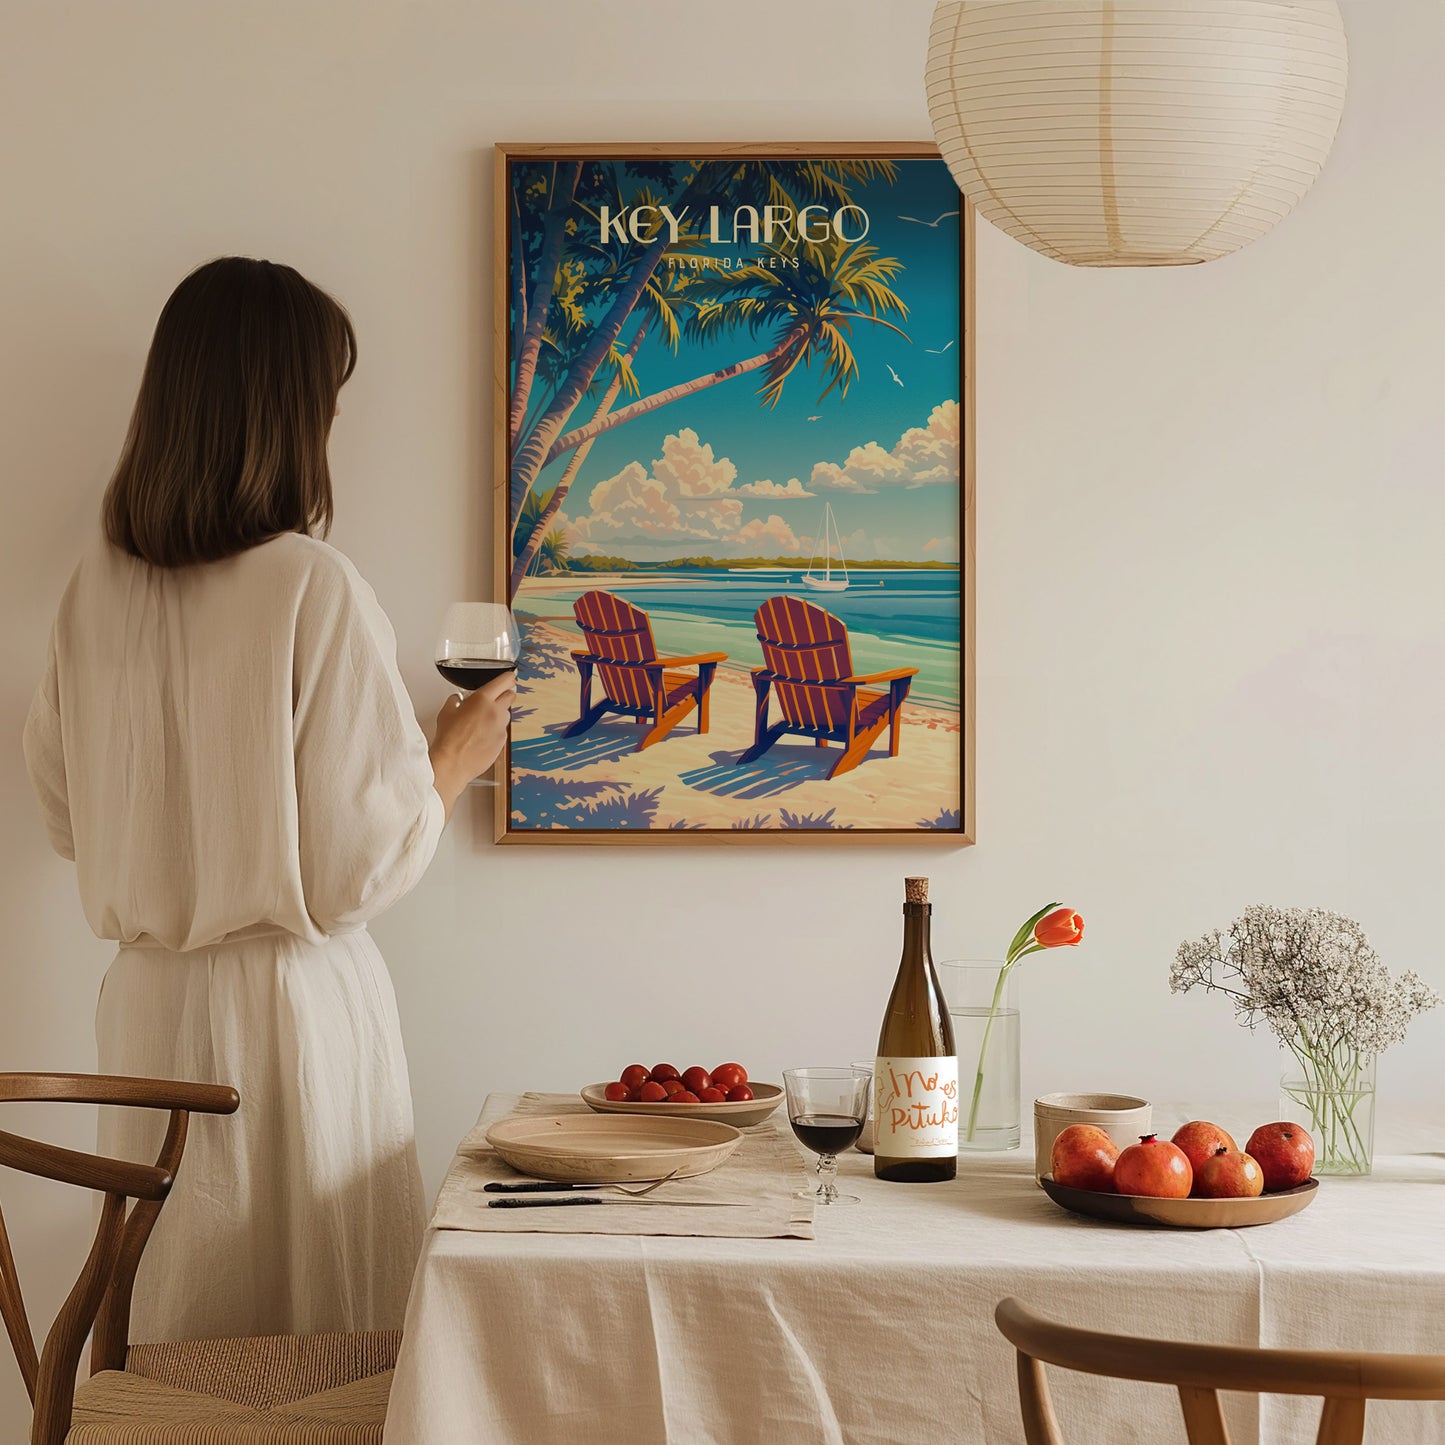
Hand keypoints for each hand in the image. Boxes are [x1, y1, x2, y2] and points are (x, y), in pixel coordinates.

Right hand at [430, 670, 516, 816]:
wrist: (452, 763)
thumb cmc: (448, 738)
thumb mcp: (446, 712)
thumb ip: (456, 701)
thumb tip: (458, 699)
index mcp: (482, 699)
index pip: (505, 681)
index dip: (508, 678)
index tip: (509, 677)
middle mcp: (496, 712)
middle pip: (510, 696)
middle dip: (504, 694)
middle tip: (495, 697)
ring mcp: (501, 728)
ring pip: (506, 714)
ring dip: (499, 714)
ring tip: (483, 721)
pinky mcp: (502, 742)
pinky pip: (502, 731)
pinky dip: (495, 730)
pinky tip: (482, 736)